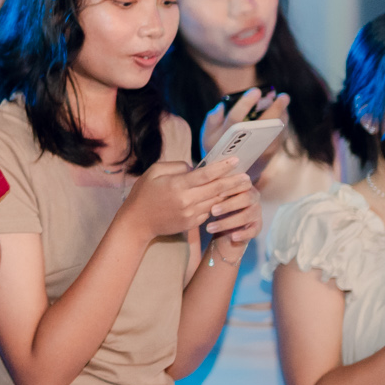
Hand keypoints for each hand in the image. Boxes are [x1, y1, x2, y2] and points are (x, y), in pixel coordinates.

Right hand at [118, 156, 254, 242]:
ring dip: (230, 194)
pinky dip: (218, 204)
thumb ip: (176, 166)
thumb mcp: (154, 172)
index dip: (223, 167)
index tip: (236, 160)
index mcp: (178, 185)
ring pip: (216, 201)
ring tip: (242, 186)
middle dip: (234, 181)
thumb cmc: (143, 193)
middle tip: (248, 176)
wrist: (137, 222)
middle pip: (217, 189)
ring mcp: (190, 214)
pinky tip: (226, 198)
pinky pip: (209, 211)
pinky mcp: (191, 224)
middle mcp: (187, 201)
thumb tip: (194, 168)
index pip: (206, 175)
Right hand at [200, 88, 291, 182]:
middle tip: (282, 96)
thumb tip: (222, 105)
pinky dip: (282, 123)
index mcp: (224, 138)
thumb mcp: (208, 136)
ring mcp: (257, 152)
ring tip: (283, 100)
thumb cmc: (217, 149)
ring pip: (274, 131)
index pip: (235, 118)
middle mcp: (242, 146)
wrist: (230, 176)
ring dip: (282, 115)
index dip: (245, 104)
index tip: (256, 90)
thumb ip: (212, 119)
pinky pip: (279, 136)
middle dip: (274, 109)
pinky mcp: (268, 155)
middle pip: (262, 125)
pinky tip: (283, 112)